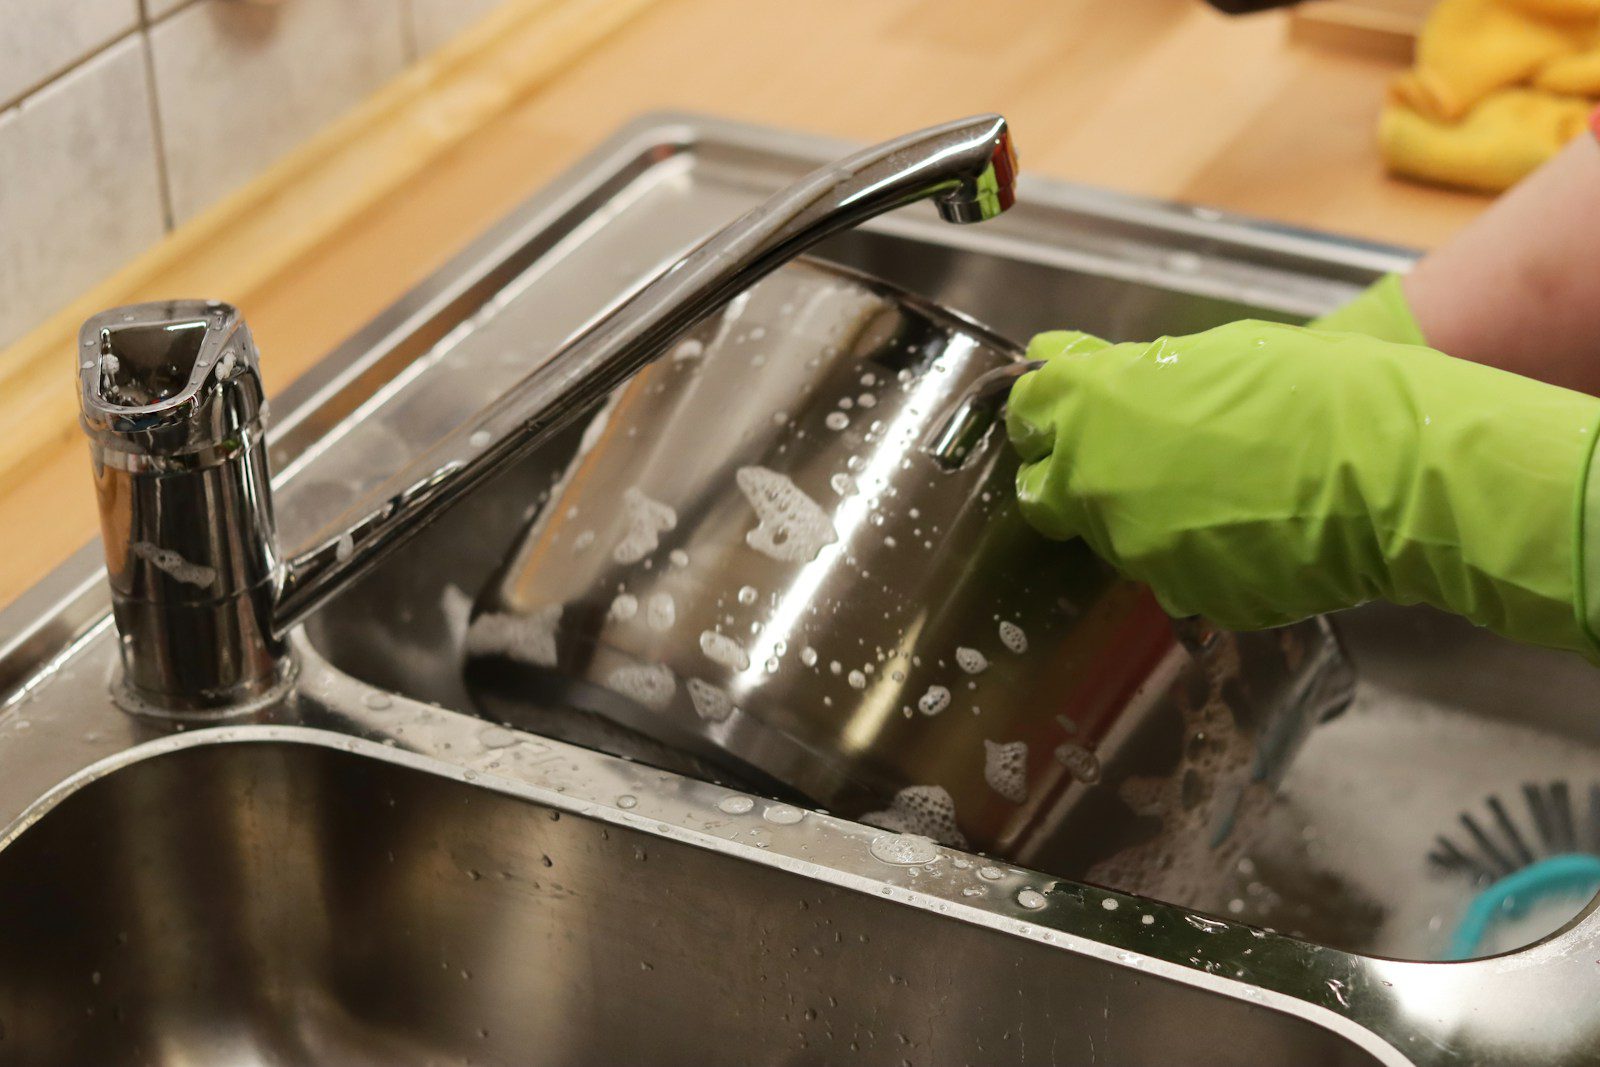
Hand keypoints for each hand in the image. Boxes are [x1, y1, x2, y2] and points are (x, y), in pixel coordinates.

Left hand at [1006, 320, 1599, 655]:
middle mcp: (1094, 483)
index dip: (1041, 411)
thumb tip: (1072, 362)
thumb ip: (1123, 372)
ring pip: (1108, 537)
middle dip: (1068, 475)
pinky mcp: (1183, 595)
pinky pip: (1170, 574)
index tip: (1058, 411)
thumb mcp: (1207, 353)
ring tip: (1210, 489)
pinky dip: (1191, 555)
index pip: (1024, 411)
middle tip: (1122, 458)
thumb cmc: (1310, 390)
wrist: (1389, 470)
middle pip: (1043, 490)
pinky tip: (1243, 526)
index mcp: (1091, 408)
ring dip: (1135, 516)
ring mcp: (1134, 549)